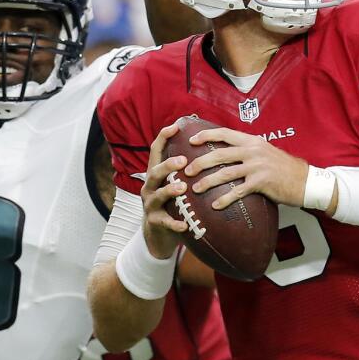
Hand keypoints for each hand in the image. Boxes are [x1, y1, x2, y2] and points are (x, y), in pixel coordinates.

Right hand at [141, 123, 190, 258]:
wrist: (157, 233)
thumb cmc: (172, 203)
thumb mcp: (174, 183)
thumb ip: (184, 169)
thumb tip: (209, 147)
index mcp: (156, 174)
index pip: (156, 151)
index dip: (163, 138)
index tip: (174, 127)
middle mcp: (150, 186)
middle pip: (154, 172)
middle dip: (167, 165)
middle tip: (183, 160)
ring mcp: (150, 204)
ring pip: (157, 195)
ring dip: (169, 190)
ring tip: (182, 188)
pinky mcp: (155, 221)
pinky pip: (164, 222)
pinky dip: (174, 223)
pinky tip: (184, 224)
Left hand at [185, 127, 309, 209]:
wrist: (305, 180)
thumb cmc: (283, 168)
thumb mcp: (265, 152)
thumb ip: (247, 150)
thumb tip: (226, 153)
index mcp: (252, 141)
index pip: (224, 134)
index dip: (206, 135)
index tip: (191, 140)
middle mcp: (253, 151)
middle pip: (220, 154)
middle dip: (200, 162)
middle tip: (187, 170)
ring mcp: (257, 166)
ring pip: (225, 173)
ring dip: (208, 182)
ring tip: (195, 188)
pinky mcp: (261, 182)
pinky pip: (238, 191)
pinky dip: (225, 198)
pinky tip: (215, 205)